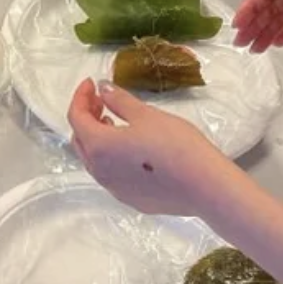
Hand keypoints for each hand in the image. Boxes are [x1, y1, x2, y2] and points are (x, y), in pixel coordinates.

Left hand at [68, 79, 228, 216]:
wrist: (205, 186)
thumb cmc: (175, 145)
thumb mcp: (146, 115)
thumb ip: (119, 101)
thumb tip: (103, 89)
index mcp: (99, 147)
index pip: (76, 118)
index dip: (80, 97)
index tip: (91, 84)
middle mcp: (100, 171)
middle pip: (80, 140)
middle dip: (86, 117)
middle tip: (101, 100)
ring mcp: (115, 189)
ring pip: (94, 160)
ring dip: (97, 138)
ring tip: (113, 121)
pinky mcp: (131, 200)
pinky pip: (111, 174)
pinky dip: (110, 156)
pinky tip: (129, 148)